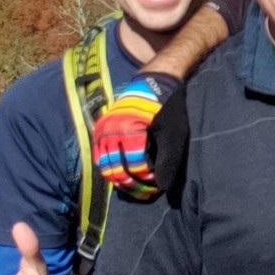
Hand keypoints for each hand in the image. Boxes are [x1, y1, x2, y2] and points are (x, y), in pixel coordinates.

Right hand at [93, 75, 176, 196]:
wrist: (154, 82)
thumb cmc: (168, 108)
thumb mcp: (174, 134)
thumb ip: (168, 160)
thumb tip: (161, 186)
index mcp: (131, 130)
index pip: (135, 166)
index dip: (146, 180)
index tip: (157, 186)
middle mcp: (112, 131)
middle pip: (116, 170)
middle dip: (132, 185)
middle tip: (146, 192)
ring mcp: (103, 130)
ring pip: (105, 166)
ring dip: (120, 180)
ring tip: (136, 186)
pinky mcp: (100, 130)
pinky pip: (100, 157)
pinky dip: (110, 168)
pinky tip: (125, 174)